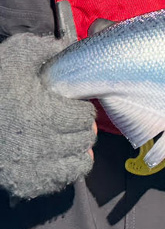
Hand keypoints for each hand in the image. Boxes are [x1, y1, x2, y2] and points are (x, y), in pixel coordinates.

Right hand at [0, 2, 96, 200]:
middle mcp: (42, 144)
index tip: (72, 104)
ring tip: (66, 135)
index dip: (81, 108)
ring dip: (77, 146)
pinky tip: (61, 155)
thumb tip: (67, 46)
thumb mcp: (15, 57)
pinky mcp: (25, 181)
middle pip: (85, 137)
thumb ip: (44, 50)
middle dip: (81, 126)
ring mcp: (33, 166)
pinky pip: (65, 178)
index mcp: (43, 114)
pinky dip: (69, 167)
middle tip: (70, 119)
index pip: (85, 116)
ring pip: (79, 158)